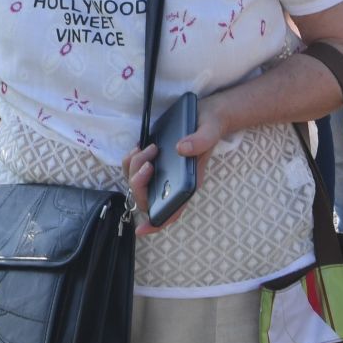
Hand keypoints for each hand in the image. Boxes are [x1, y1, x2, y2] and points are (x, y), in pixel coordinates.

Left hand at [123, 95, 222, 234]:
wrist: (208, 114)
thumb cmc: (211, 126)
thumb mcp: (210, 130)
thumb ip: (200, 141)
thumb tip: (181, 149)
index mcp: (188, 183)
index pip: (173, 210)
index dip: (157, 223)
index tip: (141, 229)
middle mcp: (173, 182)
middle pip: (147, 198)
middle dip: (139, 183)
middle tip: (148, 162)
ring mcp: (162, 172)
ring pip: (136, 182)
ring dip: (134, 168)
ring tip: (147, 148)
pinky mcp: (155, 160)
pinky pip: (133, 168)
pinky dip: (131, 159)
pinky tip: (140, 147)